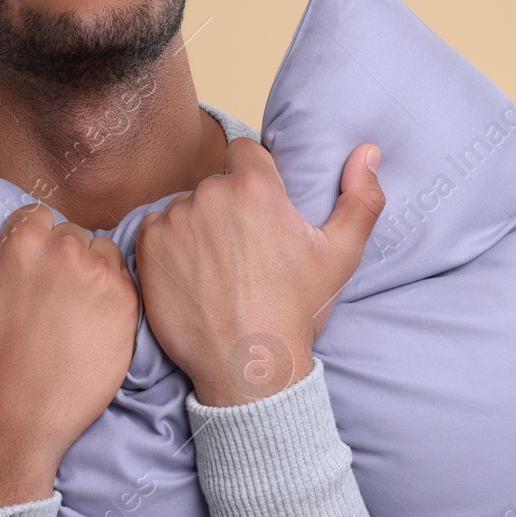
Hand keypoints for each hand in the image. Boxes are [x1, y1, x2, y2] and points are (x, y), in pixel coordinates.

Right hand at [0, 200, 140, 505]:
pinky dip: (111, 294)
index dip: (33, 247)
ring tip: (71, 311)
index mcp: (22, 243)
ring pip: (100, 252)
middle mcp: (64, 250)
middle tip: (49, 301)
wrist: (23, 416)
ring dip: (90, 271)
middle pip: (70, 234)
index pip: (37, 218)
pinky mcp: (126, 300)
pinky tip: (92, 322)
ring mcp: (99, 274)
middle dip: (61, 258)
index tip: (28, 280)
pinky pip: (124, 277)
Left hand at [135, 138, 384, 406]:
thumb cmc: (295, 310)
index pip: (245, 152)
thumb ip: (361, 197)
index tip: (261, 211)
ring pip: (186, 207)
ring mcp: (173, 220)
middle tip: (244, 251)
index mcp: (254, 187)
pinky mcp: (147, 246)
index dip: (253, 177)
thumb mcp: (341, 255)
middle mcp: (208, 194)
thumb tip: (368, 151)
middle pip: (216, 184)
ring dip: (198, 227)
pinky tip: (191, 276)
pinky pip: (156, 229)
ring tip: (218, 269)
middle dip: (228, 207)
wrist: (246, 365)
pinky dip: (169, 246)